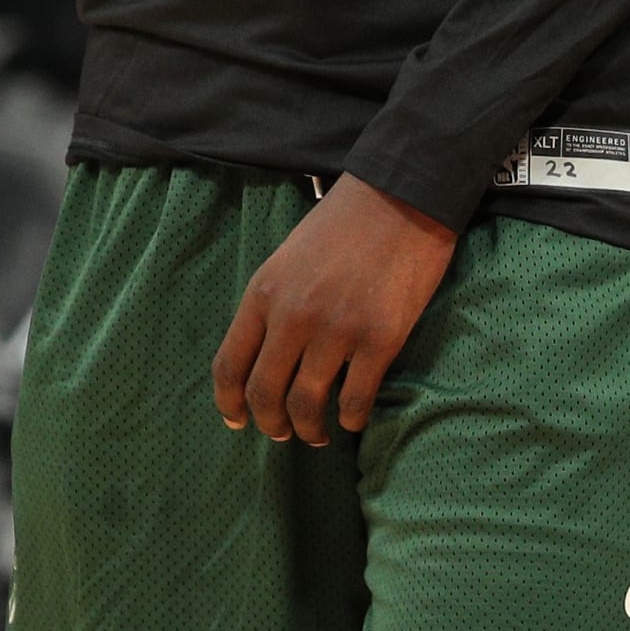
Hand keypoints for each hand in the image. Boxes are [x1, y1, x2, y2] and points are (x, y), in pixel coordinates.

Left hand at [212, 174, 456, 446]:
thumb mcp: (288, 257)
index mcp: (264, 292)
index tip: (237, 420)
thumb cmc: (342, 223)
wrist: (400, 196)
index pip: (229, 364)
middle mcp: (293, 315)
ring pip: (307, 405)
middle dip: (271, 423)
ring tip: (317, 434)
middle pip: (265, 393)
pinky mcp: (379, 339)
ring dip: (309, 430)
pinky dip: (350, 419)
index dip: (229, 402)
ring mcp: (336, 329)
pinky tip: (351, 417)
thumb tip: (266, 357)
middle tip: (282, 432)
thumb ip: (273, 304)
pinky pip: (355, 399)